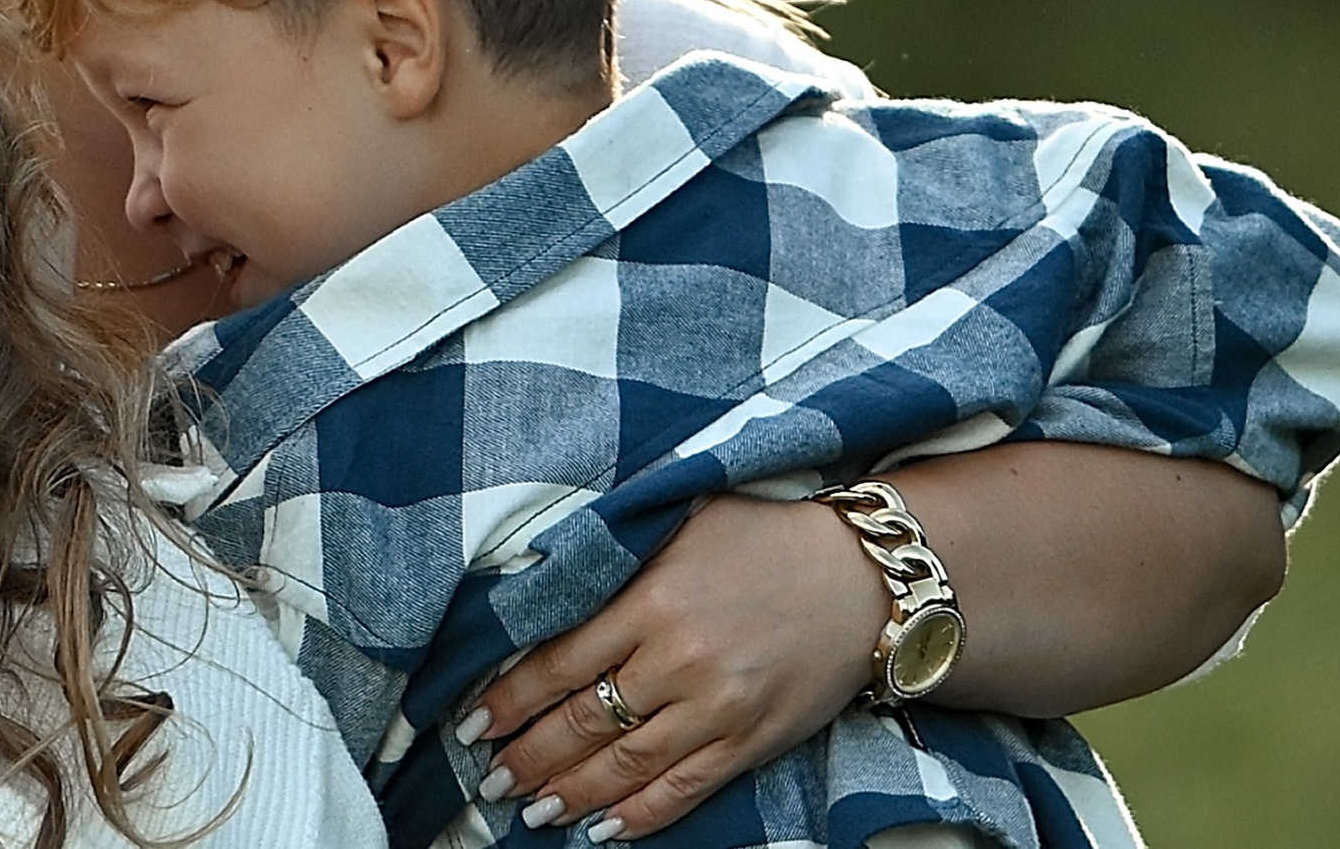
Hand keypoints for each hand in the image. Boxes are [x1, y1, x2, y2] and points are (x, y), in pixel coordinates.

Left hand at [464, 494, 883, 839]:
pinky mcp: (753, 741)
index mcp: (653, 602)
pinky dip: (641, 816)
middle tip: (489, 777)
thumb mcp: (681, 522)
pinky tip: (603, 830)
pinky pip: (685, 790)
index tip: (474, 722)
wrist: (865, 577)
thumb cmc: (765, 538)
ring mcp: (719, 709)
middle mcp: (680, 662)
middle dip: (529, 757)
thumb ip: (615, 553)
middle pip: (585, 723)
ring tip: (529, 809)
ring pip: (627, 767)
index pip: (560, 663)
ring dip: (571, 794)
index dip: (511, 700)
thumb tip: (540, 577)